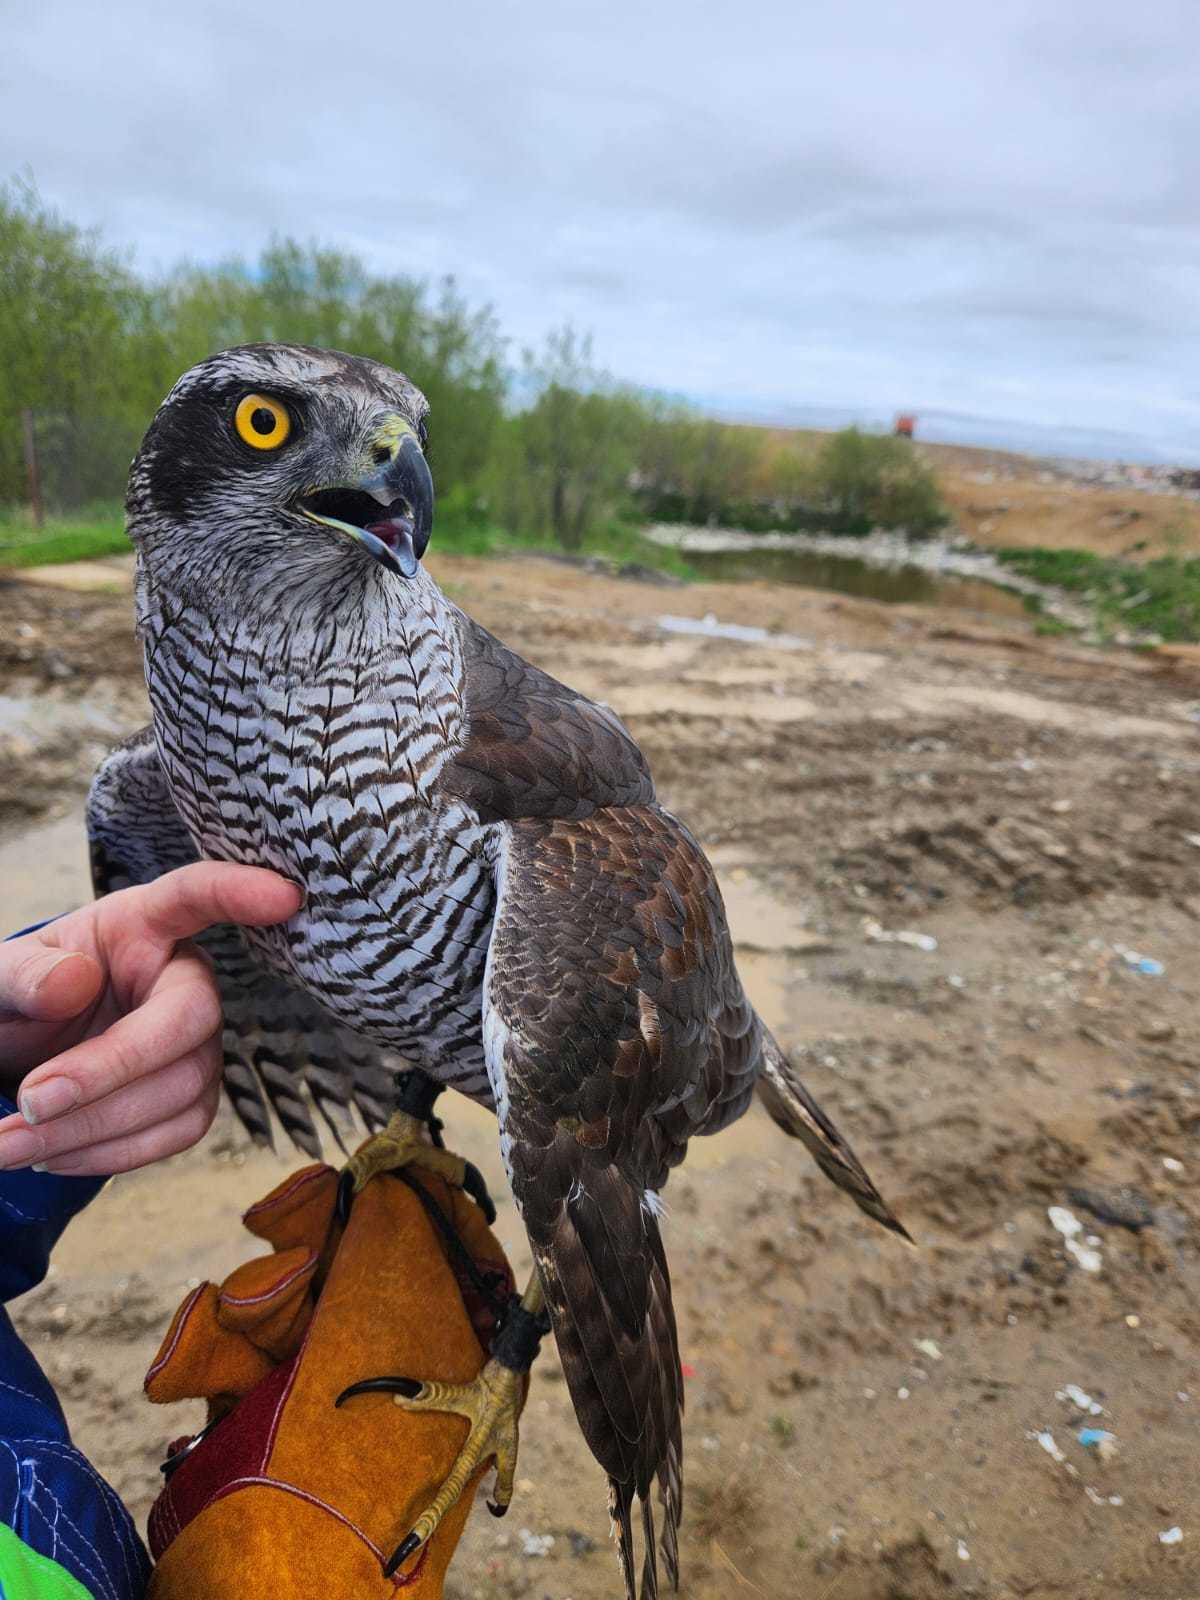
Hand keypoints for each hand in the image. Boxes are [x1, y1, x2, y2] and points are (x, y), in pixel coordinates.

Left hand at [0, 863, 301, 1176]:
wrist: (18, 1059)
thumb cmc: (19, 1002)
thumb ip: (22, 975)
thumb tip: (73, 982)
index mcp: (139, 925)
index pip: (195, 895)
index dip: (239, 893)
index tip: (282, 896)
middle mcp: (183, 978)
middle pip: (190, 1017)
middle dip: (110, 1068)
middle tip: (28, 1103)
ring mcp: (197, 1040)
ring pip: (183, 1087)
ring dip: (92, 1127)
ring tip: (12, 1144)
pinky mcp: (194, 1095)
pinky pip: (176, 1131)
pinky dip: (110, 1153)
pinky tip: (53, 1155)